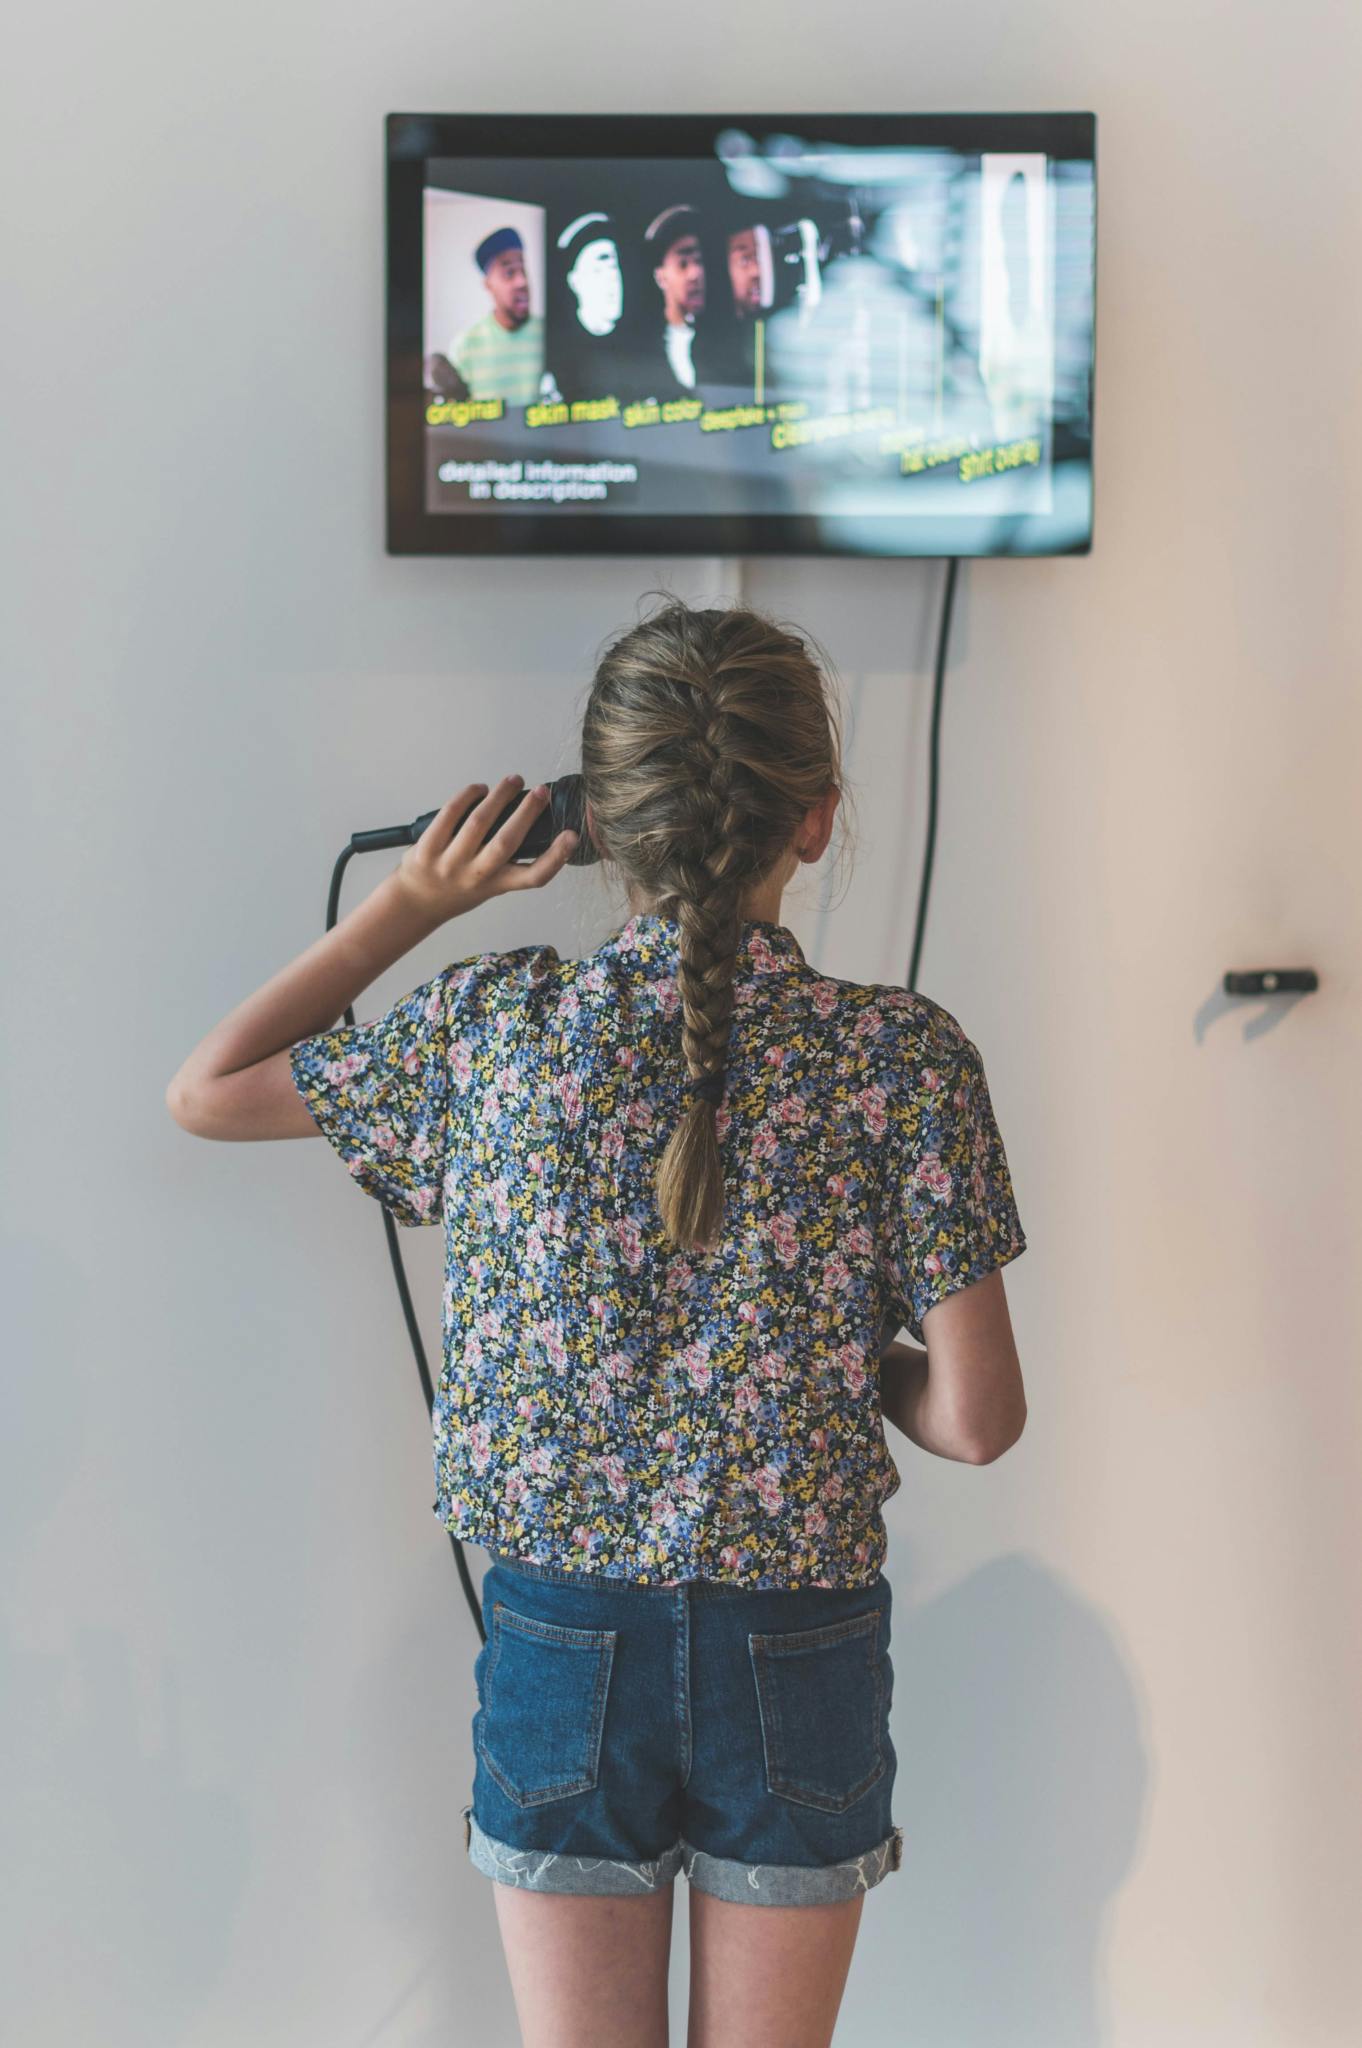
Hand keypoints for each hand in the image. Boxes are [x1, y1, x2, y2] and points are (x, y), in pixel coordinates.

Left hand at [393, 775, 577, 926]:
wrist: (415, 903)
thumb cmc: (457, 890)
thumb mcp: (489, 886)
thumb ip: (507, 863)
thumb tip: (527, 821)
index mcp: (497, 885)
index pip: (534, 877)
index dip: (556, 857)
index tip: (571, 836)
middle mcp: (475, 876)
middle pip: (506, 842)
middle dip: (527, 812)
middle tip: (541, 791)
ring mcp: (449, 862)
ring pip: (478, 822)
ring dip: (499, 796)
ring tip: (513, 781)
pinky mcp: (428, 848)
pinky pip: (449, 815)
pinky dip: (467, 796)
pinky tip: (479, 788)